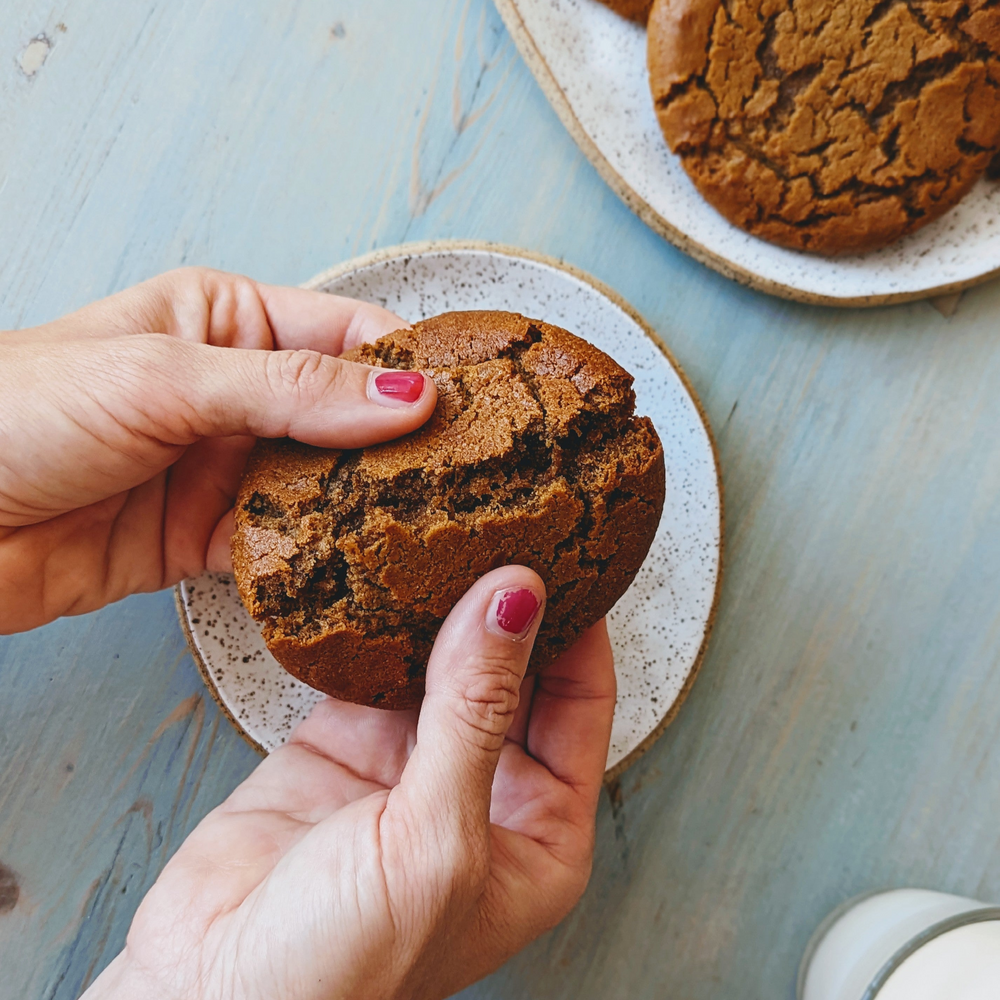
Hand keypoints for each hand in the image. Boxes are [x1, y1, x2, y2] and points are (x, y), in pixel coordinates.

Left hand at [0, 268, 436, 632]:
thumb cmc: (19, 413)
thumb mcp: (167, 379)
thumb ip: (293, 390)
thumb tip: (405, 394)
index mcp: (225, 323)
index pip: (346, 335)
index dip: (408, 365)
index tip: (467, 403)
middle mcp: (233, 393)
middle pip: (345, 416)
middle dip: (398, 446)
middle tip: (465, 476)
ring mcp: (221, 469)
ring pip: (320, 487)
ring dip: (361, 507)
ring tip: (428, 526)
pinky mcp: (204, 539)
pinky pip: (281, 549)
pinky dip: (315, 560)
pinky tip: (355, 569)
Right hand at [83, 567, 616, 999]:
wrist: (208, 995)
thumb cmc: (346, 968)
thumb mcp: (437, 837)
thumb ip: (475, 710)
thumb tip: (515, 598)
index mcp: (539, 830)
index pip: (580, 702)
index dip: (578, 629)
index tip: (567, 555)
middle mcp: (483, 790)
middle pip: (514, 672)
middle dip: (510, 607)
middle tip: (506, 523)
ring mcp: (410, 762)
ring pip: (442, 659)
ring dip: (441, 604)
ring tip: (448, 529)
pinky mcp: (342, 742)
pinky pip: (371, 663)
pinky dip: (375, 621)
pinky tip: (381, 572)